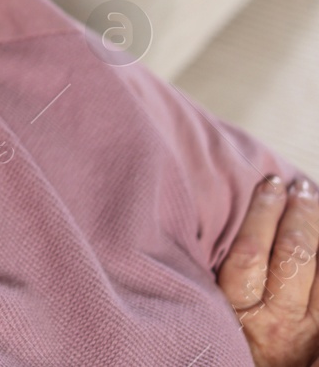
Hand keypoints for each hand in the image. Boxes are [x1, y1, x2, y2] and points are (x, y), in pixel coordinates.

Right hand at [218, 175, 318, 366]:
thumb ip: (228, 289)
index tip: (269, 184)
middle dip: (299, 214)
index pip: (249, 252)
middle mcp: (278, 319)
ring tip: (317, 203)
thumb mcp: (223, 326)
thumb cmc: (241, 358)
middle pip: (291, 255)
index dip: (262, 212)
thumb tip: (240, 243)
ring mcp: (312, 329)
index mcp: (241, 313)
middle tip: (300, 187)